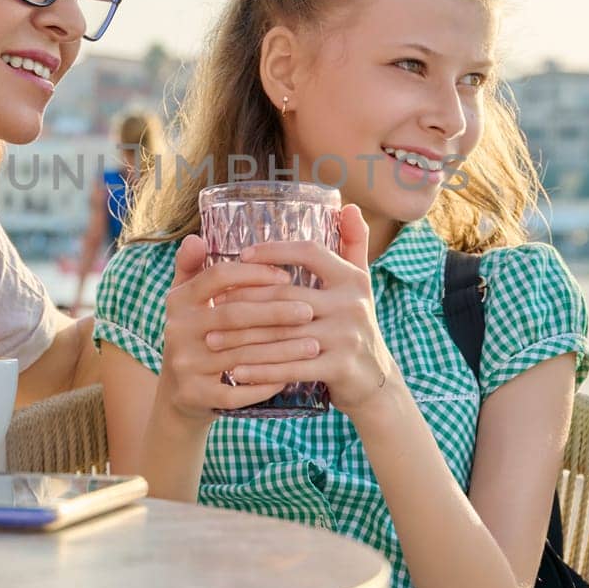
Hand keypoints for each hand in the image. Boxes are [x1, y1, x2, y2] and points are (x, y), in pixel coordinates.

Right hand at [156, 233, 323, 422]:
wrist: (180, 394)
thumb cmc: (197, 335)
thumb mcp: (187, 301)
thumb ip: (192, 267)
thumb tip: (196, 237)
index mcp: (178, 300)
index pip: (218, 277)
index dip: (254, 274)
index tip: (287, 276)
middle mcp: (176, 330)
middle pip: (233, 315)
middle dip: (275, 312)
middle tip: (310, 310)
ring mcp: (184, 364)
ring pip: (240, 355)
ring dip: (280, 350)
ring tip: (313, 345)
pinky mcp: (195, 396)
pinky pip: (236, 393)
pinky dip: (264, 385)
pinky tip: (291, 376)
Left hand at [214, 205, 400, 416]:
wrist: (376, 381)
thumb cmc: (356, 326)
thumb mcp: (360, 285)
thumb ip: (353, 244)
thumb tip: (348, 205)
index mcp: (352, 279)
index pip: (309, 252)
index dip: (274, 251)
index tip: (241, 255)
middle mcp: (352, 304)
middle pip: (286, 296)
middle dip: (244, 300)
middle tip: (212, 303)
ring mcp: (347, 337)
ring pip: (283, 334)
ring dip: (243, 338)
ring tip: (212, 339)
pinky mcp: (340, 368)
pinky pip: (291, 368)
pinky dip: (260, 371)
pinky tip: (235, 371)